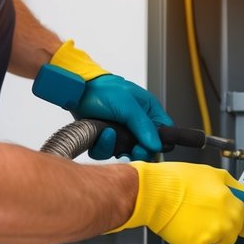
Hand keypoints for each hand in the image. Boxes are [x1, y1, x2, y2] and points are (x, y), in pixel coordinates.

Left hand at [33, 40, 171, 160]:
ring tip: (108, 134)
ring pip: (126, 153)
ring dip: (116, 148)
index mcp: (150, 112)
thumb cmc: (104, 90)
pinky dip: (102, 147)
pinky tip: (100, 134)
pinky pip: (108, 153)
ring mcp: (122, 133)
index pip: (165, 133)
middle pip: (146, 149)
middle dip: (137, 151)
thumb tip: (157, 145)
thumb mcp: (128, 106)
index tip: (148, 147)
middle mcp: (138, 124)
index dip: (159, 143)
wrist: (78, 91)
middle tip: (132, 150)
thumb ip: (143, 126)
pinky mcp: (107, 140)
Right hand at [115, 162, 243, 243]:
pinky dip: (194, 236)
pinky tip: (186, 222)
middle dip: (229, 224)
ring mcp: (210, 236)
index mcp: (233, 205)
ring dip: (212, 231)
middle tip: (212, 212)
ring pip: (218, 239)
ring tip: (195, 215)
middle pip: (236, 232)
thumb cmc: (179, 181)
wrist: (154, 193)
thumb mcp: (214, 174)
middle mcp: (225, 223)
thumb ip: (237, 187)